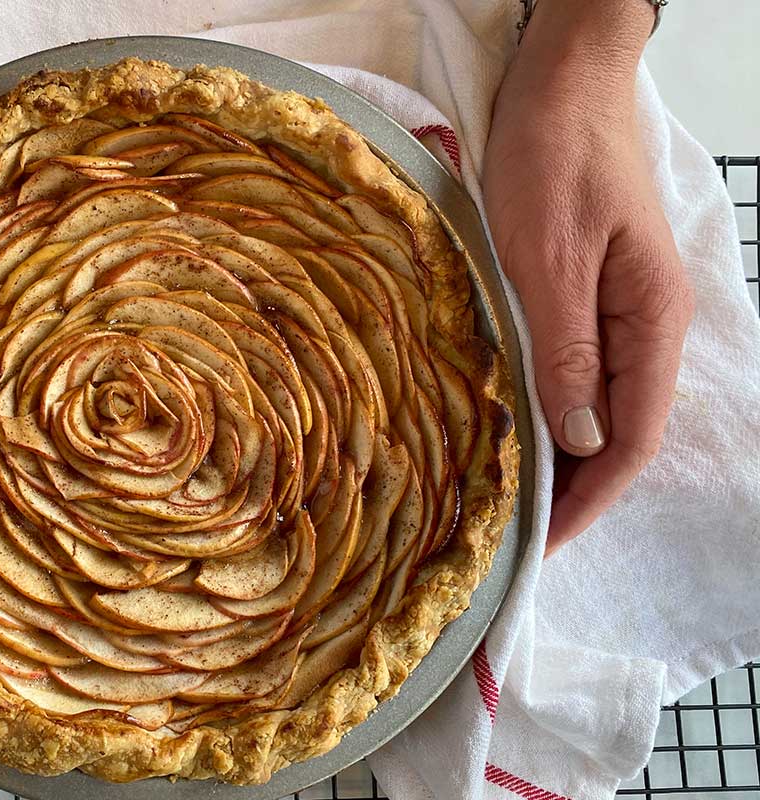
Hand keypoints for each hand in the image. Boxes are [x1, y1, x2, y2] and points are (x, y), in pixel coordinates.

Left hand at [483, 0, 693, 553]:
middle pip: (618, 429)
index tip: (542, 544)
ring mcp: (618, 308)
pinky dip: (547, 409)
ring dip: (560, 455)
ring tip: (508, 498)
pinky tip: (513, 427)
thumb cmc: (554, 154)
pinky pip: (575, 368)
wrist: (562, 81)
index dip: (589, 497)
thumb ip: (567, 349)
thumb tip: (584, 441)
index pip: (633, 437)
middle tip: (513, 535)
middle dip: (574, 488)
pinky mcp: (585, 291)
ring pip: (595, 404)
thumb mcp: (549, 254)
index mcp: (652, 319)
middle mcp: (645, 324)